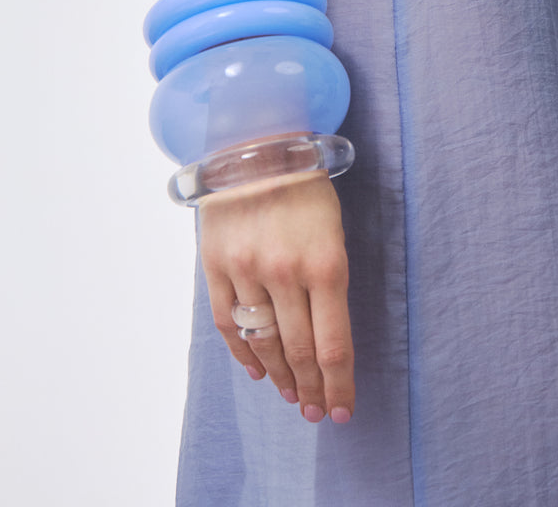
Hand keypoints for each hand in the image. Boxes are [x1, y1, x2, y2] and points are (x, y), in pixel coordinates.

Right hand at [198, 168, 354, 423]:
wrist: (256, 147)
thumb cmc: (306, 188)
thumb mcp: (334, 231)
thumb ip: (330, 283)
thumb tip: (326, 339)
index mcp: (325, 264)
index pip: (333, 345)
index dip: (338, 384)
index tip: (342, 409)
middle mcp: (285, 273)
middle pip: (298, 351)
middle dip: (311, 388)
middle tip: (317, 411)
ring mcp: (246, 271)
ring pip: (263, 343)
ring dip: (279, 377)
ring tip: (292, 395)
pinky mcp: (216, 266)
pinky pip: (228, 324)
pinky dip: (242, 354)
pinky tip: (257, 371)